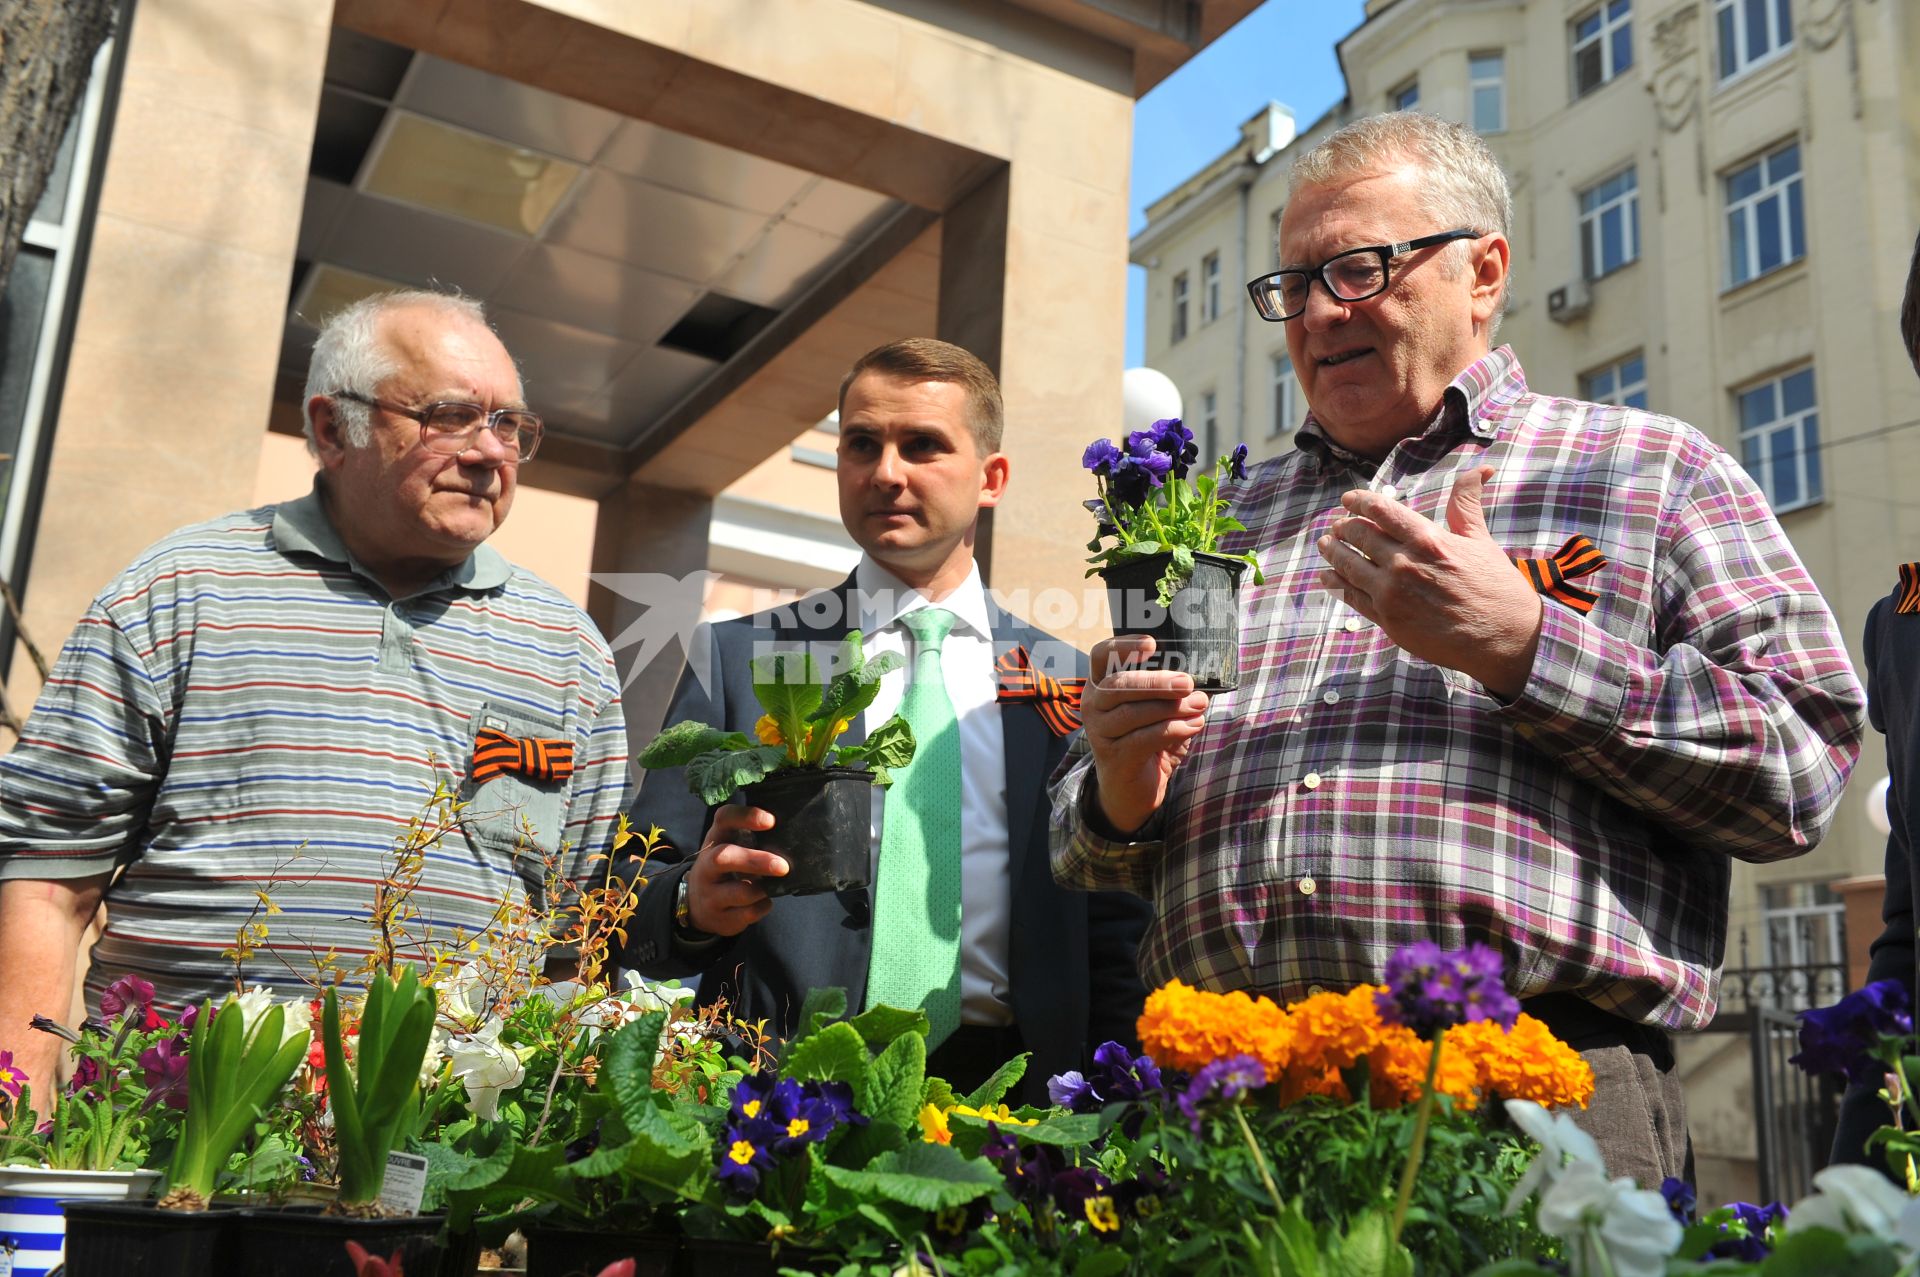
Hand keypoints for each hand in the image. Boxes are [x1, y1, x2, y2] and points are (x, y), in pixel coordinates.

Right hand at [683, 804, 788, 936]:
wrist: (697, 905)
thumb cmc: (726, 868)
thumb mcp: (732, 846)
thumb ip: (753, 838)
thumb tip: (792, 838)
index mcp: (716, 839)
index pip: (724, 818)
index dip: (746, 817)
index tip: (770, 821)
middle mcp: (707, 865)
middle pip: (724, 858)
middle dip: (755, 861)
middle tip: (783, 867)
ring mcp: (710, 893)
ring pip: (740, 892)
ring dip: (762, 889)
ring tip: (772, 885)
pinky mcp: (719, 917)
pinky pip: (748, 913)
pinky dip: (763, 906)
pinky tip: (764, 901)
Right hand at [1081, 635, 1209, 833]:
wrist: (1129, 788)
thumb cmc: (1144, 739)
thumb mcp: (1153, 710)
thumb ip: (1168, 692)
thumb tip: (1197, 681)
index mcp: (1100, 685)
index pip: (1102, 656)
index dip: (1123, 646)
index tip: (1152, 644)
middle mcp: (1093, 705)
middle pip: (1119, 685)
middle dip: (1156, 682)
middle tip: (1187, 682)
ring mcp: (1100, 733)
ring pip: (1133, 713)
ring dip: (1171, 708)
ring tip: (1199, 705)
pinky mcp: (1114, 758)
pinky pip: (1144, 739)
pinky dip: (1173, 730)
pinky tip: (1195, 725)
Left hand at [1315, 465, 1542, 699]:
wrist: (1503, 638)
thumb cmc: (1496, 587)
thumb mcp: (1481, 540)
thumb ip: (1466, 504)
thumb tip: (1481, 469)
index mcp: (1427, 539)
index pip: (1380, 511)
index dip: (1359, 502)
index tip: (1348, 500)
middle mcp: (1404, 564)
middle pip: (1359, 536)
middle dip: (1344, 526)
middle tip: (1337, 524)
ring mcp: (1392, 594)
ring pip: (1348, 565)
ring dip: (1333, 551)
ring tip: (1325, 544)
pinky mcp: (1388, 619)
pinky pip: (1352, 597)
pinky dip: (1336, 584)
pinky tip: (1328, 577)